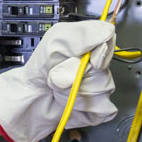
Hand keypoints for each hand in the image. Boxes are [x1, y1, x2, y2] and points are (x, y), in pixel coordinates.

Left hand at [0, 20, 117, 141]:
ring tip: (60, 86)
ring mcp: (100, 86)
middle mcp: (98, 64)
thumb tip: (106, 31)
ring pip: (101, 91)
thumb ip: (81, 36)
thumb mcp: (55, 41)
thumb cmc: (40, 68)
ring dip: (73, 91)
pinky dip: (80, 108)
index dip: (97, 53)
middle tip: (60, 73)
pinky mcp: (99, 107)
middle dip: (78, 74)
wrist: (31, 96)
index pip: (110, 44)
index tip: (83, 58)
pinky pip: (101, 109)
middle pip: (105, 70)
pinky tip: (69, 101)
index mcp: (90, 44)